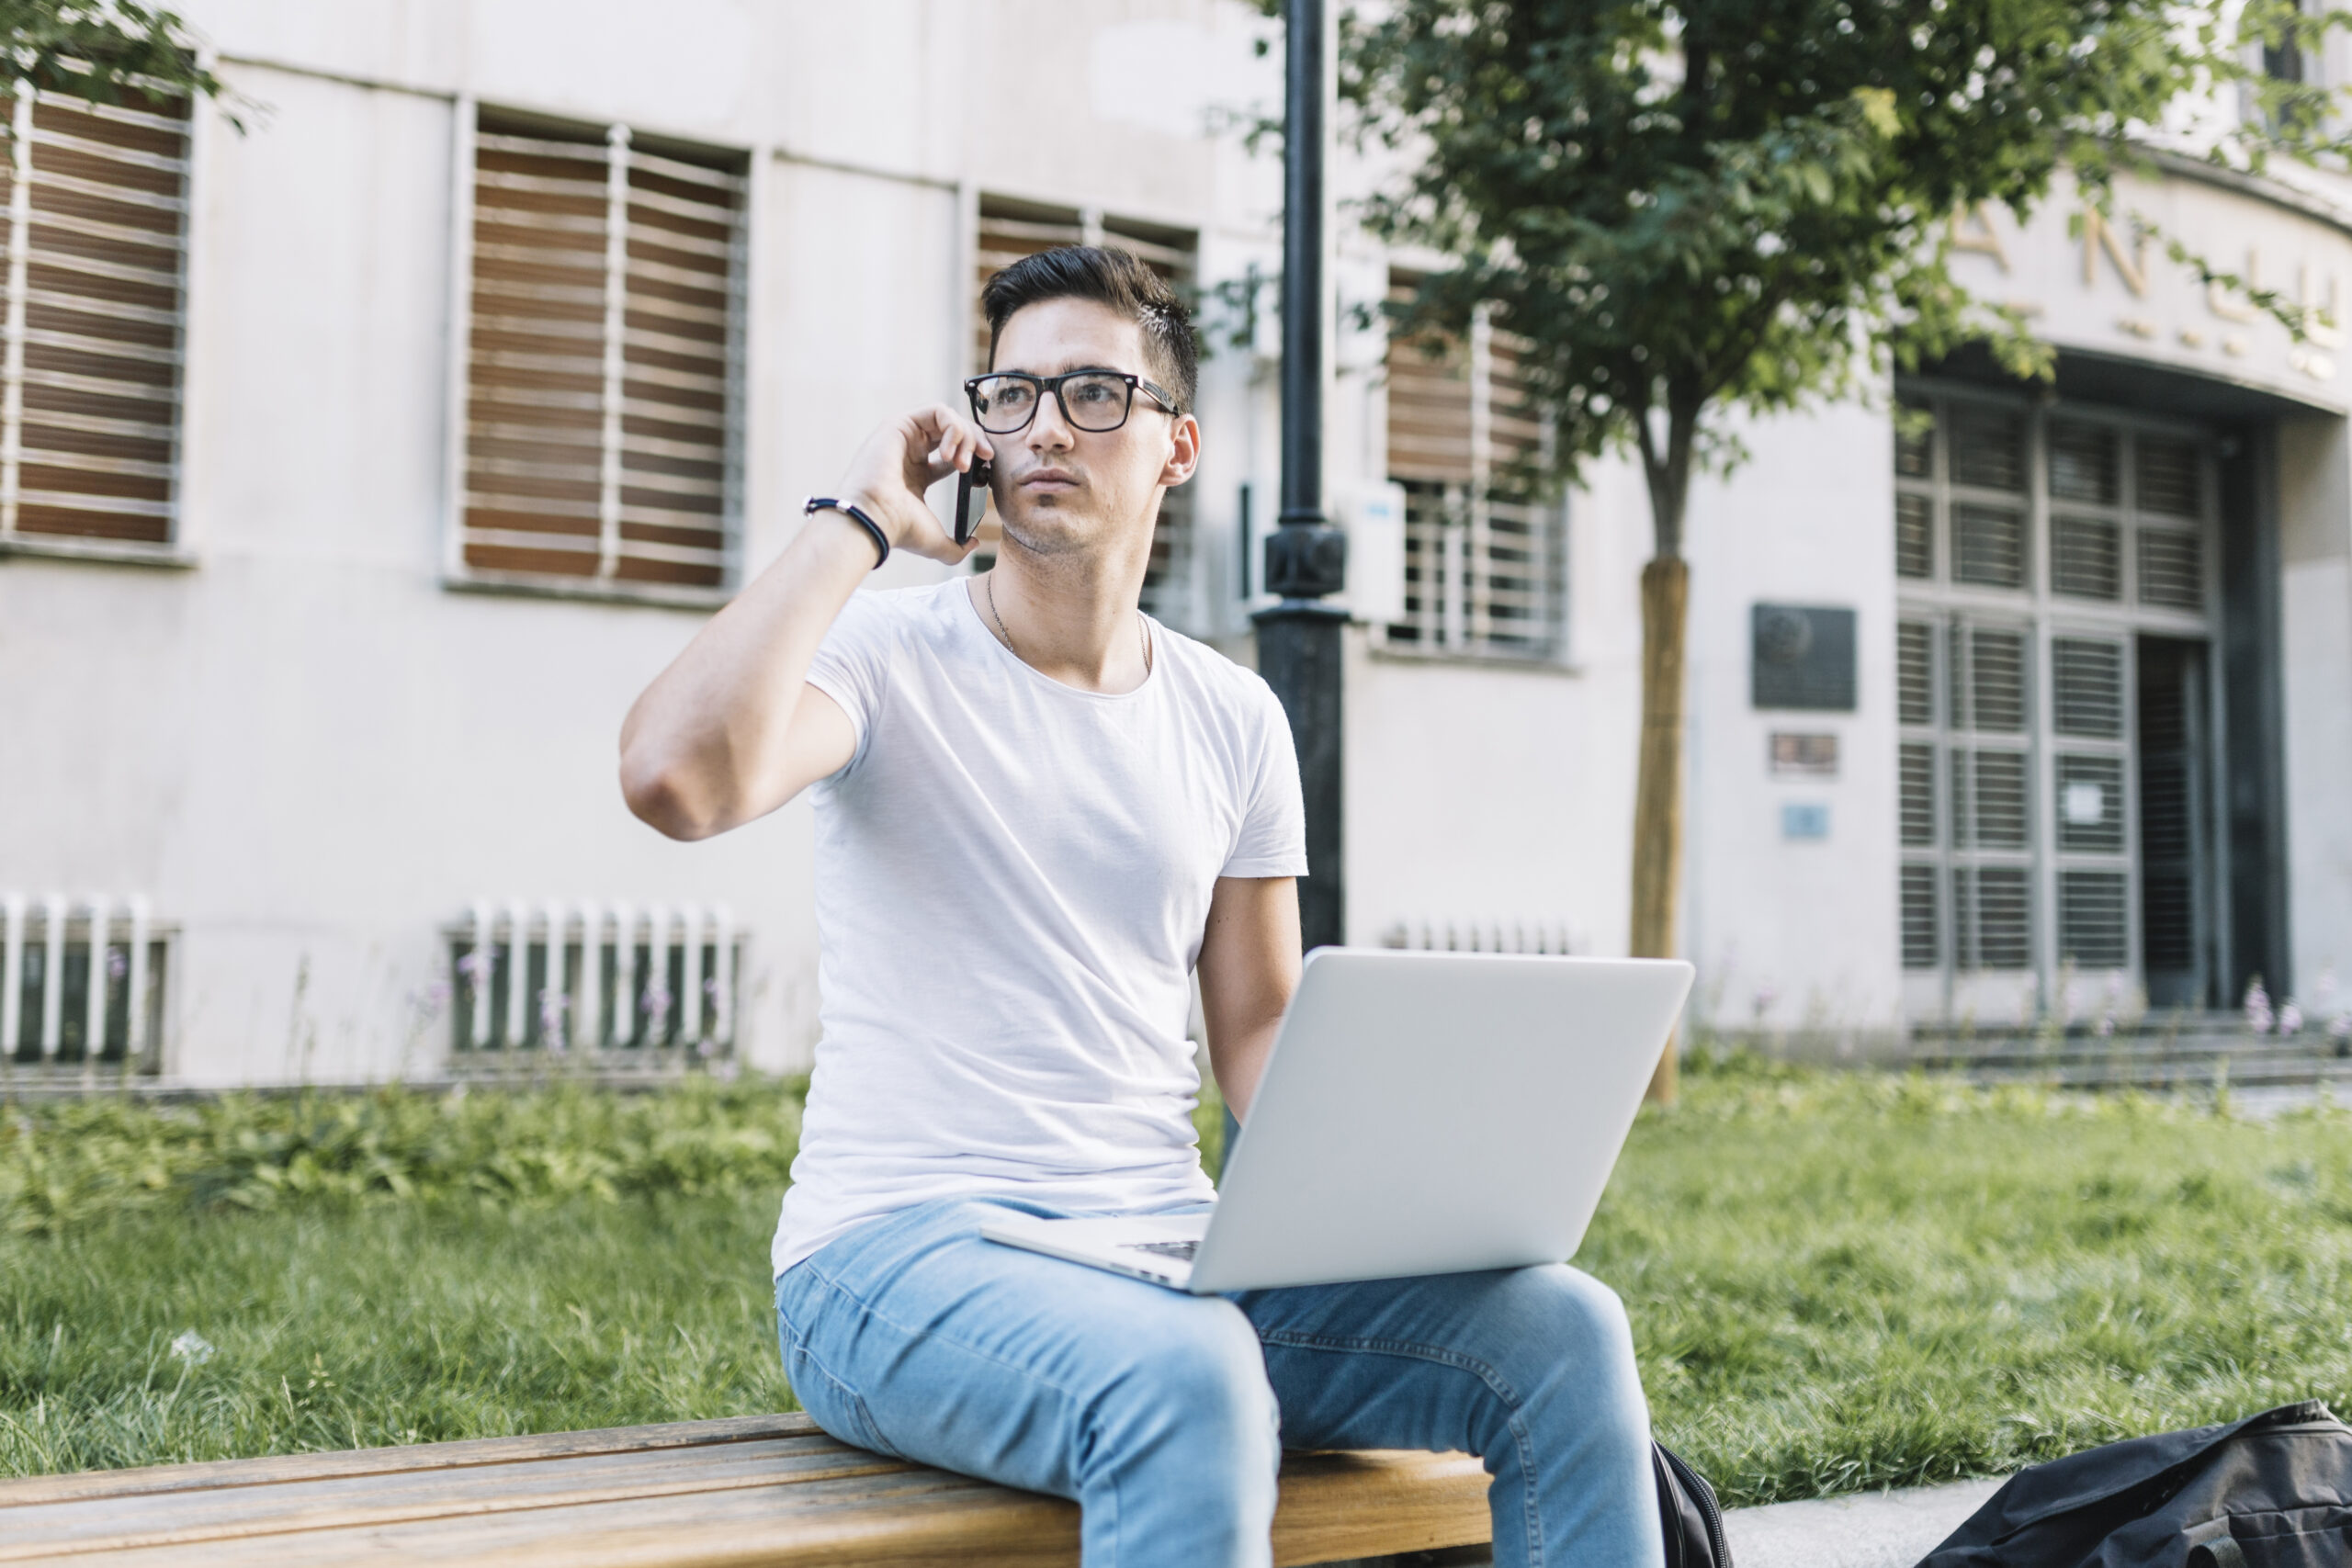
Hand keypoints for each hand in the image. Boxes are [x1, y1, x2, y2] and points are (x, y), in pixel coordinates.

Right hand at [833, 404, 994, 565]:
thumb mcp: (936, 542)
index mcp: (917, 475)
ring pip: (948, 418)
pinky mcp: (899, 424)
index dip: (974, 457)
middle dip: (975, 441)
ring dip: (966, 435)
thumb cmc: (900, 530)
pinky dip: (953, 427)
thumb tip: (974, 543)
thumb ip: (956, 547)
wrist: (877, 520)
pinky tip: (950, 453)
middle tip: (986, 459)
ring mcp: (903, 437)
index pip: (952, 455)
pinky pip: (938, 411)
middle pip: (953, 432)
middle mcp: (909, 453)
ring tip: (964, 462)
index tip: (985, 472)